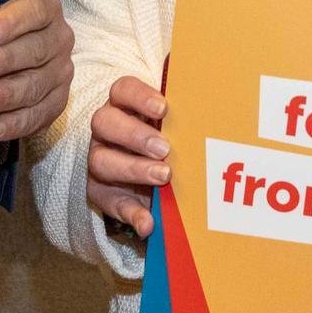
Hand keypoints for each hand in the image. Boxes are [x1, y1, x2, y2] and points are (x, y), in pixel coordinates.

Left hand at [0, 0, 73, 141]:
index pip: (35, 12)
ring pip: (36, 85)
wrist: (15, 61)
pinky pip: (37, 116)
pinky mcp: (56, 103)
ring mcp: (60, 74)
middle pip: (35, 50)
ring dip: (7, 95)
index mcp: (47, 12)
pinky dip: (14, 122)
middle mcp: (59, 41)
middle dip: (4, 61)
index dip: (11, 23)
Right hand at [87, 75, 167, 238]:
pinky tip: (148, 222)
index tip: (163, 109)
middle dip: (135, 135)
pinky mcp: (102, 192)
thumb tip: (210, 103)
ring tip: (162, 176)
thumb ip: (183, 117)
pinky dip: (130, 213)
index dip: (139, 96)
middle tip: (165, 149)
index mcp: (124, 105)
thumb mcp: (173, 124)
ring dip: (133, 169)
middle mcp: (107, 129)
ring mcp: (101, 159)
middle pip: (105, 122)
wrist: (150, 174)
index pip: (123, 90)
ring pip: (101, 160)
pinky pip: (110, 203)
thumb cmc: (167, 138)